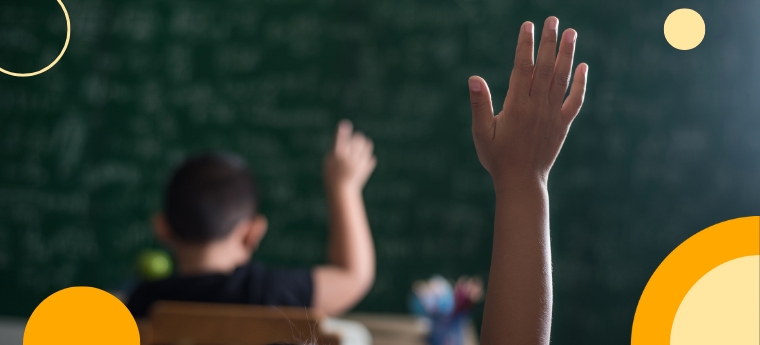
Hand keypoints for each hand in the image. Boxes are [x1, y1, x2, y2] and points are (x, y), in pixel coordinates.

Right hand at [324, 120, 376, 190]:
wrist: (342, 191)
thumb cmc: (332, 174)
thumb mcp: (329, 161)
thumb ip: (336, 147)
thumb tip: (345, 132)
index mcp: (337, 156)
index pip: (340, 140)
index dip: (342, 131)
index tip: (345, 124)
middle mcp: (349, 159)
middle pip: (357, 139)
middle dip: (356, 138)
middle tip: (354, 141)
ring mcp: (359, 163)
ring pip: (367, 145)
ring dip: (364, 144)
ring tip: (359, 149)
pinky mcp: (367, 168)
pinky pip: (371, 157)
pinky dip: (366, 158)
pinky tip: (360, 163)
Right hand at [468, 17, 587, 185]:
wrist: (521, 181)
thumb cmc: (496, 157)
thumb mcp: (481, 132)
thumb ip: (479, 105)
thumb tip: (474, 79)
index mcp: (517, 106)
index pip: (523, 67)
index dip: (526, 45)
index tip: (527, 26)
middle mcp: (538, 107)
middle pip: (546, 67)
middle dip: (549, 41)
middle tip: (553, 19)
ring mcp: (553, 115)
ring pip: (562, 78)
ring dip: (567, 54)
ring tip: (571, 32)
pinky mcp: (563, 124)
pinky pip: (575, 100)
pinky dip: (580, 83)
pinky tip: (583, 66)